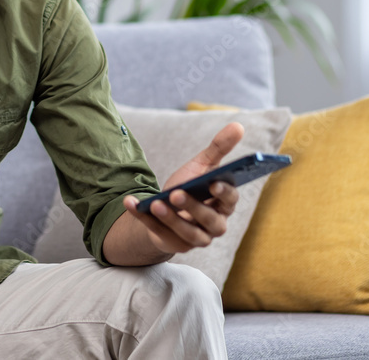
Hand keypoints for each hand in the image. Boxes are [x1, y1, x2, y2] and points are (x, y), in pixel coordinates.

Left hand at [121, 122, 242, 254]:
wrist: (166, 208)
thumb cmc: (190, 186)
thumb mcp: (202, 166)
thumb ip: (219, 148)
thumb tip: (238, 125)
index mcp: (224, 204)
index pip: (230, 200)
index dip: (224, 193)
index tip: (214, 183)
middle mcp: (214, 225)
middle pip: (209, 220)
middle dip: (193, 207)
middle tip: (177, 193)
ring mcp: (194, 238)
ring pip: (186, 232)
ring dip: (170, 218)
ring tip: (155, 203)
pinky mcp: (173, 244)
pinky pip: (158, 233)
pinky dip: (143, 219)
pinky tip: (130, 203)